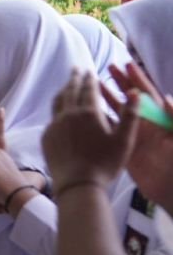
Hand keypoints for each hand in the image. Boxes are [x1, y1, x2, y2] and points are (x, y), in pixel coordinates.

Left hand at [42, 70, 138, 193]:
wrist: (77, 184)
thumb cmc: (105, 164)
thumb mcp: (124, 140)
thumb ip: (129, 115)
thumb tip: (134, 92)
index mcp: (88, 113)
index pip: (88, 90)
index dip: (90, 79)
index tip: (89, 71)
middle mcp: (69, 115)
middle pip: (70, 91)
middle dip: (74, 79)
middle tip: (75, 69)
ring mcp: (55, 125)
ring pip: (58, 102)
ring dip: (63, 91)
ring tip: (66, 85)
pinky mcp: (47, 136)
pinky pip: (52, 118)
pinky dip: (57, 109)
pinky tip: (60, 112)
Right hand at [103, 63, 172, 209]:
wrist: (171, 190)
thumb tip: (166, 97)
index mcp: (161, 118)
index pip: (147, 94)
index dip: (137, 79)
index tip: (126, 64)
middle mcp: (147, 123)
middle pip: (131, 98)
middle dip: (120, 82)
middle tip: (107, 67)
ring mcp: (136, 135)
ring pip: (119, 112)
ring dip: (108, 98)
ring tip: (94, 86)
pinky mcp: (126, 147)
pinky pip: (111, 130)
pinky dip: (101, 121)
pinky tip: (89, 113)